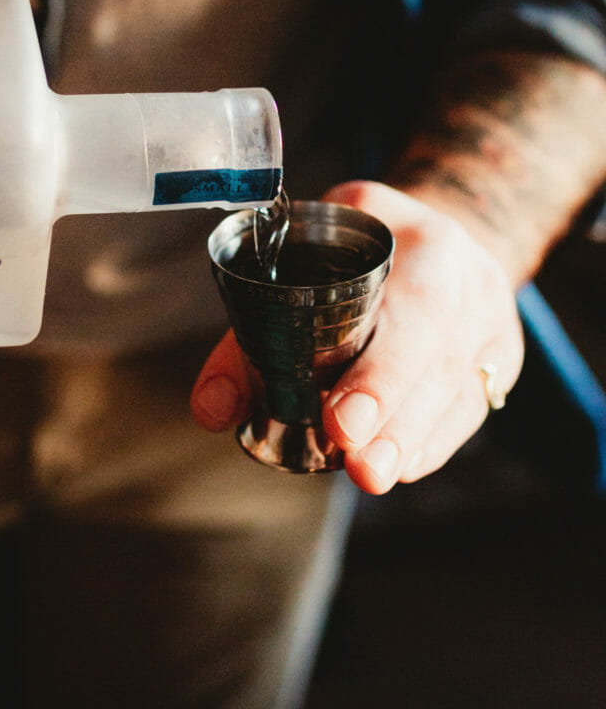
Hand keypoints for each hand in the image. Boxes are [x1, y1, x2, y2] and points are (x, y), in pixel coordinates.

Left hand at [191, 181, 524, 493]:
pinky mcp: (496, 361)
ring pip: (456, 391)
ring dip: (409, 440)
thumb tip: (213, 408)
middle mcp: (466, 281)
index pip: (412, 306)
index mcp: (420, 242)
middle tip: (359, 464)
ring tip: (371, 475)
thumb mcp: (304, 253)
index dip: (381, 370)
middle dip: (392, 415)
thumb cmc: (355, 247)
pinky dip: (430, 442)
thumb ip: (253, 326)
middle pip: (437, 357)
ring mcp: (489, 324)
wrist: (437, 233)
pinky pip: (468, 408)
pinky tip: (401, 465)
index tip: (341, 422)